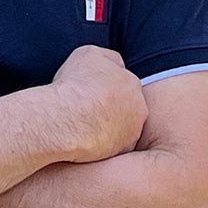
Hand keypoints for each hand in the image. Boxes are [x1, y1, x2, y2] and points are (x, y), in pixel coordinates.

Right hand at [49, 45, 147, 163]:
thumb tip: (113, 65)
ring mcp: (132, 132)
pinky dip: (102, 144)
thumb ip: (107, 58)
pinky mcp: (122, 152)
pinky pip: (113, 147)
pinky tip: (84, 140)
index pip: (123, 83)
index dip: (105, 88)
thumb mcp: (89, 54)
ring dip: (108, 127)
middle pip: (126, 107)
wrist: (67, 119)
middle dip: (111, 108)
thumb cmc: (76, 85)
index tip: (90, 92)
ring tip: (84, 126)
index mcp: (131, 82)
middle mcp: (139, 108)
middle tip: (88, 110)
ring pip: (121, 128)